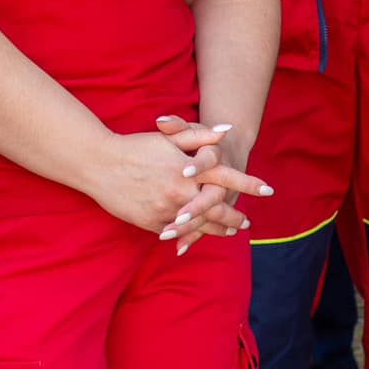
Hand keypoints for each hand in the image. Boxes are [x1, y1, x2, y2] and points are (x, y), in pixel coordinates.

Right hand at [92, 123, 269, 237]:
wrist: (100, 164)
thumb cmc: (136, 147)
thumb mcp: (170, 138)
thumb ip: (200, 135)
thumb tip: (227, 130)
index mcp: (189, 168)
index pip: (226, 177)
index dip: (248, 183)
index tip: (268, 189)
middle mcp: (182, 191)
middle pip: (218, 208)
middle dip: (235, 216)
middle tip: (247, 222)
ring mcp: (168, 210)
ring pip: (201, 225)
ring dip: (218, 229)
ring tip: (230, 231)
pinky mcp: (153, 223)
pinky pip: (177, 234)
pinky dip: (191, 236)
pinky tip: (199, 237)